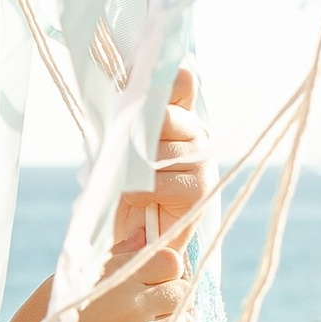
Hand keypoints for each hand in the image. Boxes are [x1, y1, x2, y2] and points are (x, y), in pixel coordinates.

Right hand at [52, 235, 189, 321]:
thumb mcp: (69, 280)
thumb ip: (113, 259)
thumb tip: (144, 238)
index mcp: (115, 277)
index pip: (171, 262)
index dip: (165, 269)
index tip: (153, 279)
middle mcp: (132, 305)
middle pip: (181, 291)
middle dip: (171, 296)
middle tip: (151, 306)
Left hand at [109, 65, 213, 268]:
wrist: (134, 243)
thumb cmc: (124, 193)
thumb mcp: (118, 149)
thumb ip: (126, 117)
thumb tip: (126, 81)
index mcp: (181, 116)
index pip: (178, 83)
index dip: (156, 79)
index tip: (129, 78)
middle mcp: (198, 133)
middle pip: (162, 116)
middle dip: (132, 136)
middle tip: (117, 156)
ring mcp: (203, 160)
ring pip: (155, 150)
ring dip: (129, 170)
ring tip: (125, 184)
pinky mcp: (200, 190)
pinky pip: (156, 181)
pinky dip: (136, 192)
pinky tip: (136, 201)